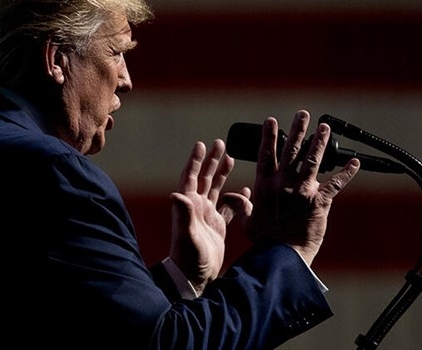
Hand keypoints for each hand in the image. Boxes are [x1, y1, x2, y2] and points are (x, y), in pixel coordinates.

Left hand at [169, 139, 252, 294]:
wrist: (194, 277)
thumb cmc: (188, 257)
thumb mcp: (187, 235)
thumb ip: (183, 214)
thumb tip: (176, 194)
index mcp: (189, 205)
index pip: (191, 177)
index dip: (195, 161)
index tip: (201, 144)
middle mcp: (197, 207)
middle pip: (204, 178)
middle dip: (211, 161)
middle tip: (219, 143)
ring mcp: (207, 216)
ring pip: (216, 189)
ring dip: (221, 174)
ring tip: (231, 158)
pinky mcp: (217, 226)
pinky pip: (228, 207)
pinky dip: (236, 198)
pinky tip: (245, 190)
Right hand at [245, 110, 359, 264]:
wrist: (282, 255)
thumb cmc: (263, 240)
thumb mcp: (247, 221)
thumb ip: (241, 205)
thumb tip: (232, 197)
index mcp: (264, 186)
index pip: (266, 154)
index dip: (269, 136)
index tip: (271, 121)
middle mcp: (283, 184)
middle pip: (291, 150)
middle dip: (298, 130)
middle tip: (303, 114)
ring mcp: (302, 191)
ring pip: (313, 160)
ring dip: (320, 142)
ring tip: (324, 127)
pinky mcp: (319, 202)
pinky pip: (335, 184)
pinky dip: (346, 173)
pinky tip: (355, 163)